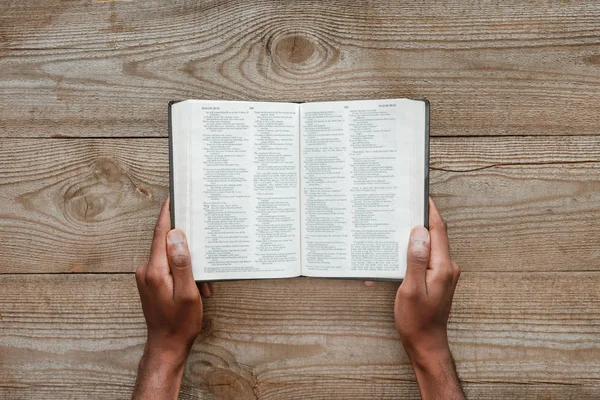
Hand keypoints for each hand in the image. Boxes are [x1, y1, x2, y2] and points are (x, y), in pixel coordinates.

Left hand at [132, 197, 208, 399]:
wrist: (166, 346)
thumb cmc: (180, 323)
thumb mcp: (187, 293)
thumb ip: (181, 263)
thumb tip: (176, 235)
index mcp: (155, 270)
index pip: (160, 234)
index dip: (167, 214)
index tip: (172, 196)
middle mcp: (147, 270)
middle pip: (167, 244)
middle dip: (188, 246)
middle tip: (204, 243)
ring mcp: (147, 276)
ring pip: (171, 257)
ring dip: (189, 265)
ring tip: (202, 284)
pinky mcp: (151, 282)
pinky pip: (169, 268)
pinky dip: (184, 273)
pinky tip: (196, 287)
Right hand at [395, 198, 463, 399]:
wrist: (426, 344)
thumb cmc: (416, 320)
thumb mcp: (411, 289)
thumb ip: (416, 259)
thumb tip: (419, 232)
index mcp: (443, 267)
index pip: (439, 230)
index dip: (430, 211)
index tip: (422, 195)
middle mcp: (447, 267)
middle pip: (434, 236)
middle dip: (418, 222)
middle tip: (401, 209)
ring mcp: (444, 274)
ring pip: (428, 248)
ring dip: (412, 240)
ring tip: (394, 231)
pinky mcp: (437, 280)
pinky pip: (425, 260)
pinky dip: (411, 256)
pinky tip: (396, 259)